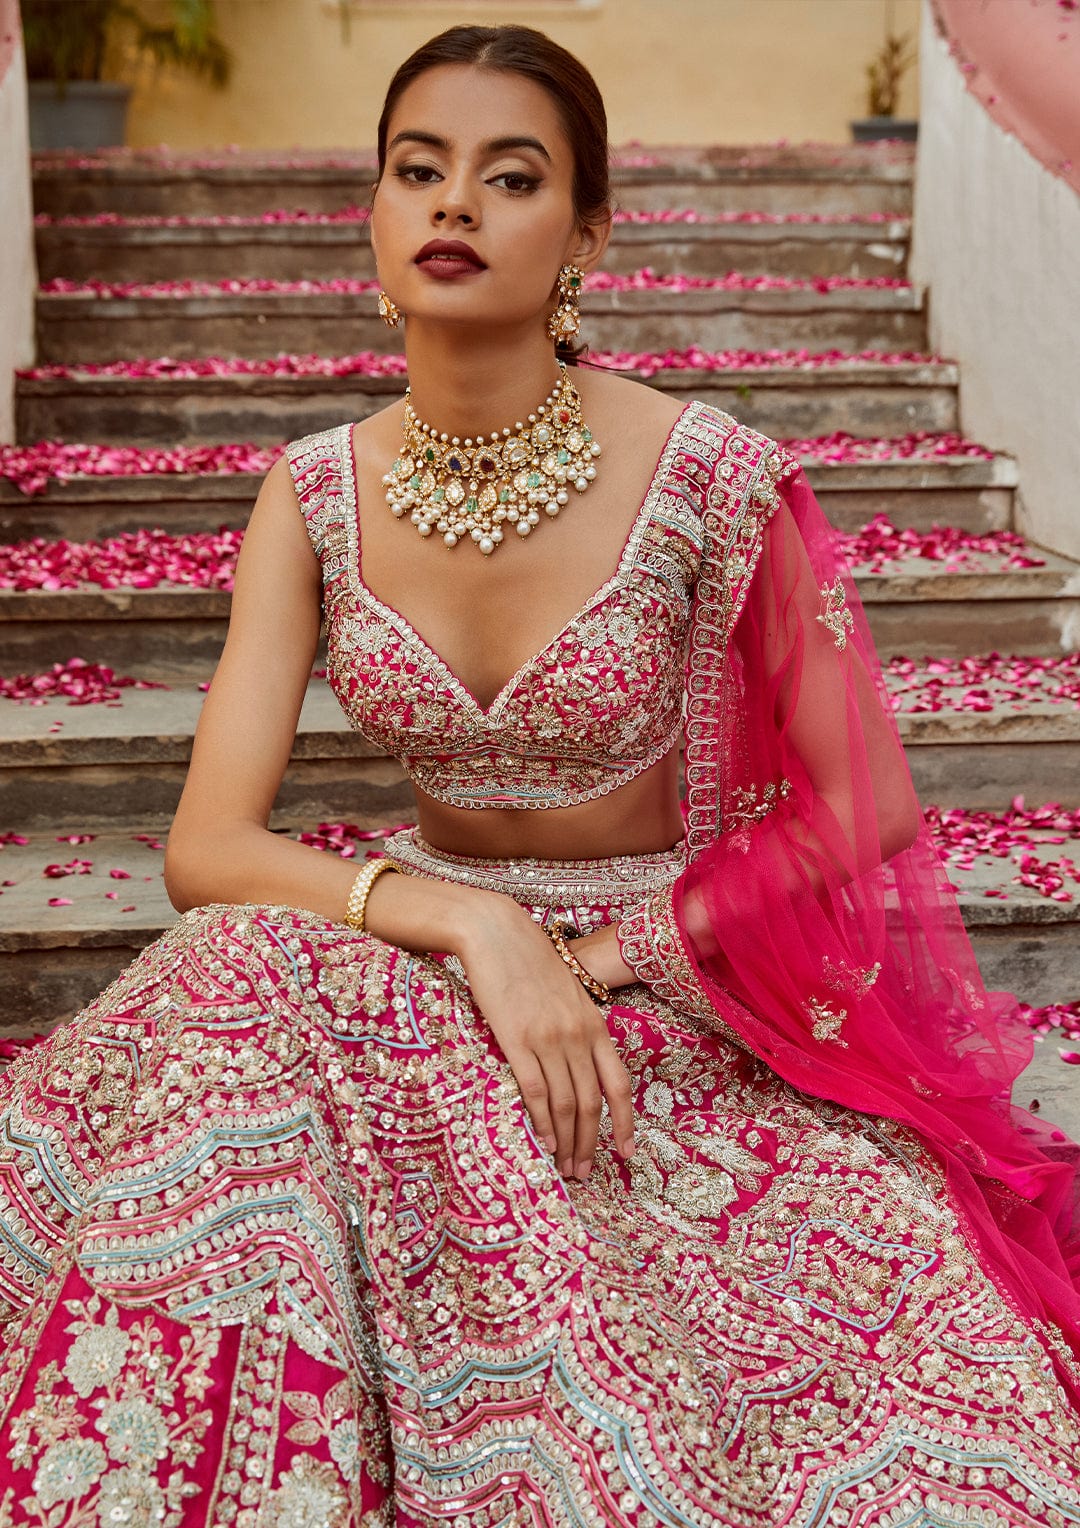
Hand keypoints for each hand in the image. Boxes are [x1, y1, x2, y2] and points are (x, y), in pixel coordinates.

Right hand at [459, 897, 635, 1180]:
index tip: (625, 1152)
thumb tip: (578, 1063)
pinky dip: (542, 1122)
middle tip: (585, 1172)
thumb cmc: (529, 960)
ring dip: (567, 1142)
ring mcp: (549, 1039)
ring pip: (566, 1104)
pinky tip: (543, 1142)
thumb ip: (577, 1027)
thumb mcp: (568, 993)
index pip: (619, 1084)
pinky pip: (535, 1091)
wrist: (496, 932)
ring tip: (564, 1167)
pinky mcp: (517, 1040)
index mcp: (595, 1024)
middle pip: (592, 1103)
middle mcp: (578, 1036)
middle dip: (591, 1143)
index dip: (624, 1123)